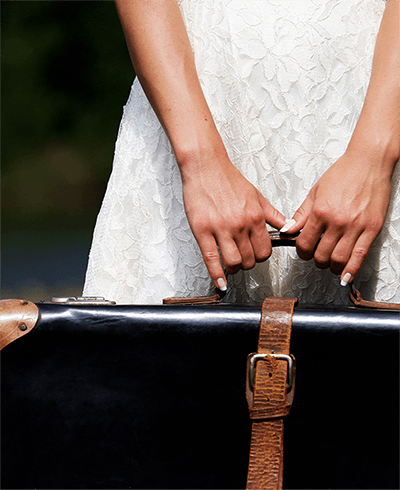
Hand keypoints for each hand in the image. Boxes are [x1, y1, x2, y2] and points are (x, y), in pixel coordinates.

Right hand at [181, 155, 286, 289]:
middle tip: (243, 260)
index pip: (265, 250)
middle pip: (251, 259)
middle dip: (248, 263)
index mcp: (255, 216)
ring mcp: (221, 229)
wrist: (206, 166)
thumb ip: (271, 214)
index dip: (261, 256)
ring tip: (232, 266)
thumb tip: (286, 226)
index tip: (256, 255)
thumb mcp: (256, 195)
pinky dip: (216, 274)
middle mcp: (241, 224)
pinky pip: (211, 258)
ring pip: (234, 262)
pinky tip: (220, 282)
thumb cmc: (228, 179)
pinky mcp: (203, 231)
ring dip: (234, 269)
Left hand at [288, 151, 391, 284]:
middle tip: (316, 258)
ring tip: (330, 265)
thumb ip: (301, 214)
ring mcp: (355, 226)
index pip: (304, 243)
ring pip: (339, 259)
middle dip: (315, 260)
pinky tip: (346, 276)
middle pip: (320, 254)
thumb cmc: (343, 173)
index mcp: (321, 211)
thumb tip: (288, 230)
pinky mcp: (372, 229)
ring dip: (331, 267)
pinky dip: (351, 270)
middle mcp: (337, 221)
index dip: (301, 251)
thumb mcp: (315, 191)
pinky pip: (360, 256)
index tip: (303, 251)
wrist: (369, 162)